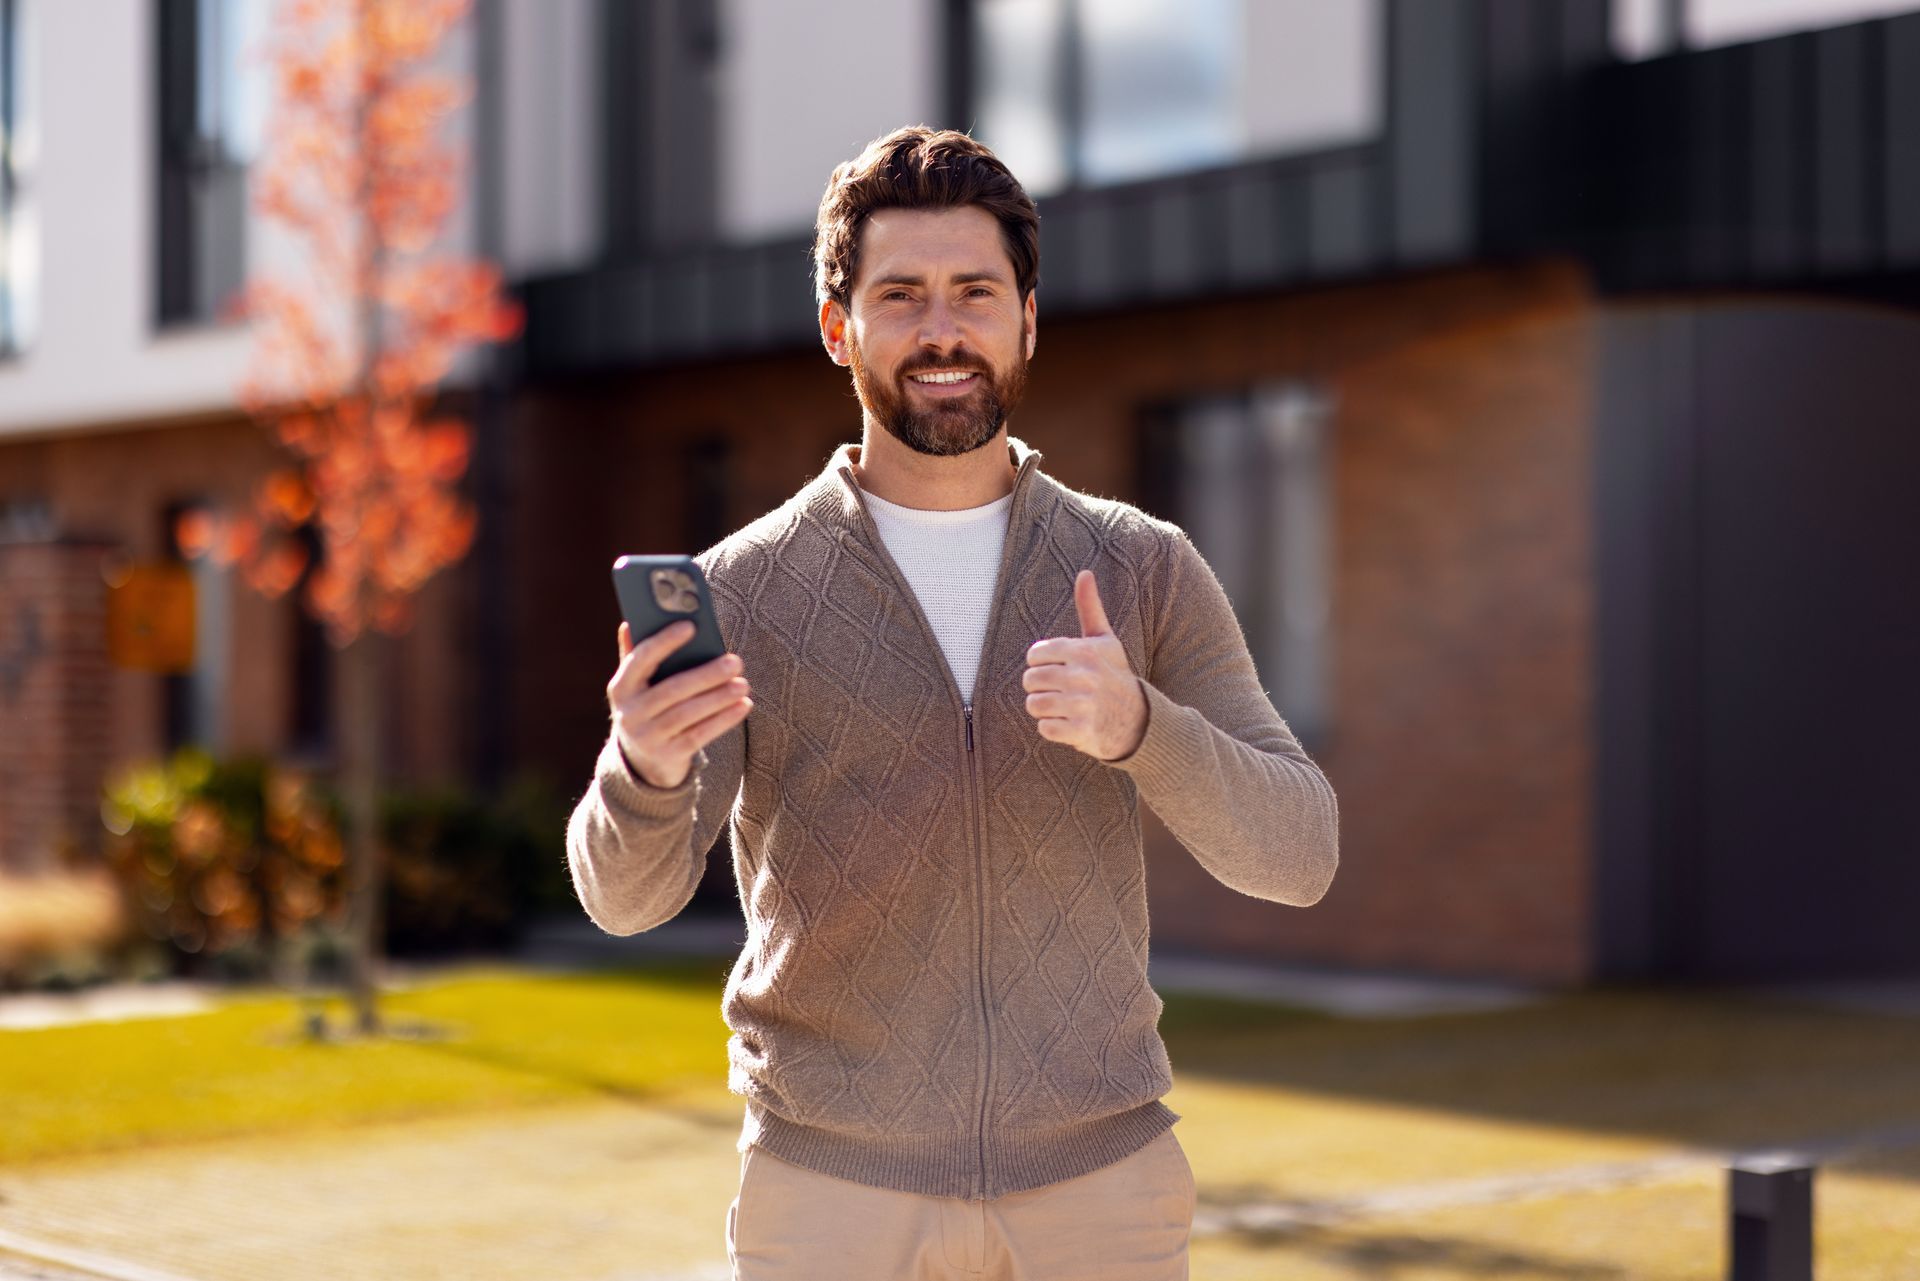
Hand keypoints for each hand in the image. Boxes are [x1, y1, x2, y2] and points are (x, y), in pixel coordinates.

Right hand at [608, 620, 752, 788]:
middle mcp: (630, 713)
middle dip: (706, 675)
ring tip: (743, 684)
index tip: (691, 626)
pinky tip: (744, 705)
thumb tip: (629, 623)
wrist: (642, 762)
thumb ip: (635, 656)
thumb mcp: (636, 686)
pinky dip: (724, 720)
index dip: (664, 642)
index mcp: (621, 687)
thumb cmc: (647, 709)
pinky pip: (699, 735)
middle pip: (672, 689)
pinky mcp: (668, 755)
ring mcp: (648, 737)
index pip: (640, 659)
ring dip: (719, 698)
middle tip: (735, 662)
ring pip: (687, 713)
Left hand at [1022, 570, 1148, 760]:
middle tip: (1057, 690)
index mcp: (1085, 652)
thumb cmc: (1115, 675)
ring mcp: (1084, 706)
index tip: (1054, 667)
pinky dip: (1052, 728)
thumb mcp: (1105, 640)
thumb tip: (1085, 573)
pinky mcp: (1083, 732)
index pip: (1036, 654)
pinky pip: (1045, 728)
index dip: (1040, 663)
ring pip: (1035, 704)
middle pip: (1031, 680)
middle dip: (1038, 687)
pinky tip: (1068, 723)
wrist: (1140, 720)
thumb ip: (1090, 608)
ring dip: (1043, 708)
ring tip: (1060, 706)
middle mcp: (1085, 677)